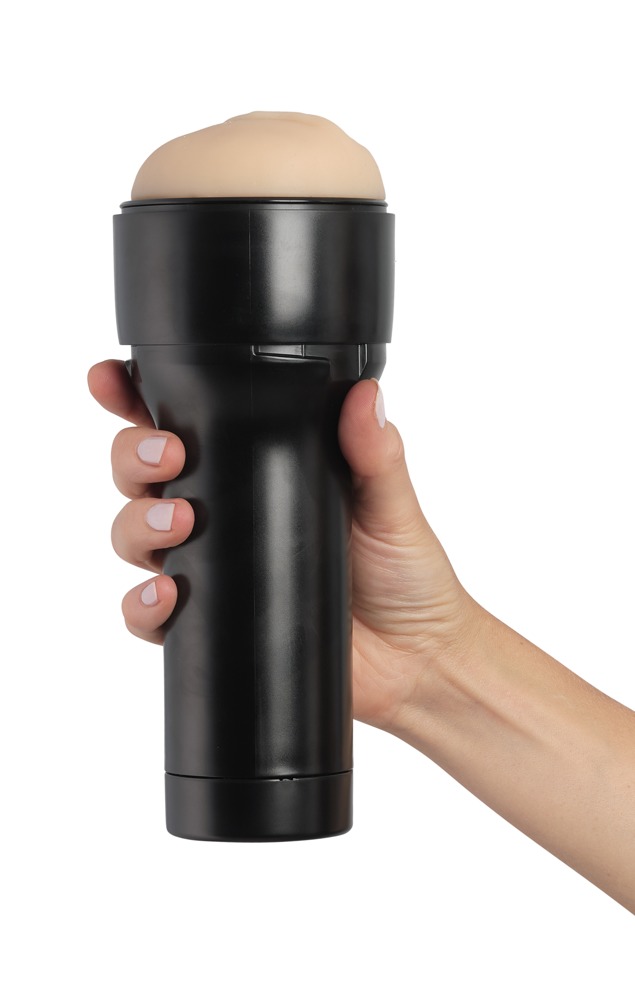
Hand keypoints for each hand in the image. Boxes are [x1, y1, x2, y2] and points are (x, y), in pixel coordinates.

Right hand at [88, 359, 476, 735]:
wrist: (415, 659)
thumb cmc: (405, 575)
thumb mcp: (391, 505)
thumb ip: (376, 453)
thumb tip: (364, 396)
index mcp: (256, 470)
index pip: (186, 424)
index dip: (137, 398)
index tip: (114, 378)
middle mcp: (224, 515)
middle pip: (143, 475)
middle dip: (133, 456)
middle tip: (167, 456)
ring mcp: (212, 569)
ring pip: (135, 535)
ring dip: (137, 523)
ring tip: (178, 523)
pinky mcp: (209, 623)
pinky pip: (150, 614)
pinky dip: (143, 603)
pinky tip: (166, 592)